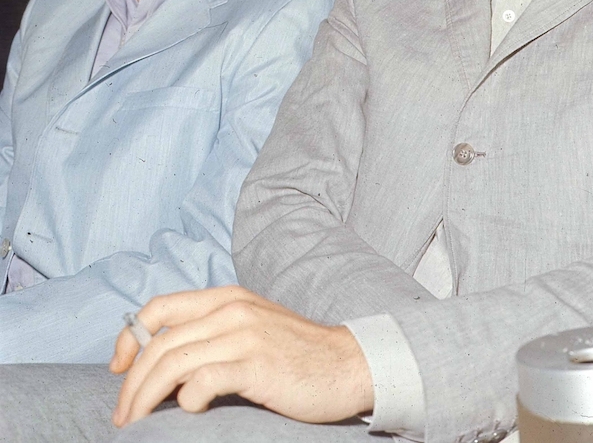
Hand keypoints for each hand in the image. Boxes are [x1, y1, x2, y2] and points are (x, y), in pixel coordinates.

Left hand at [109, 285, 373, 426]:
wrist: (346, 364)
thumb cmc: (296, 353)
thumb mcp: (251, 327)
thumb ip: (214, 331)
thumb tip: (163, 360)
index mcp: (227, 297)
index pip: (159, 307)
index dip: (129, 337)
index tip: (118, 368)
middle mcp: (232, 309)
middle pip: (159, 344)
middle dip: (131, 383)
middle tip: (124, 415)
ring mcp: (245, 335)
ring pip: (172, 362)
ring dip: (145, 397)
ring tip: (138, 423)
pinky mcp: (257, 364)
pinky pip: (202, 380)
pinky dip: (186, 399)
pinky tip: (191, 409)